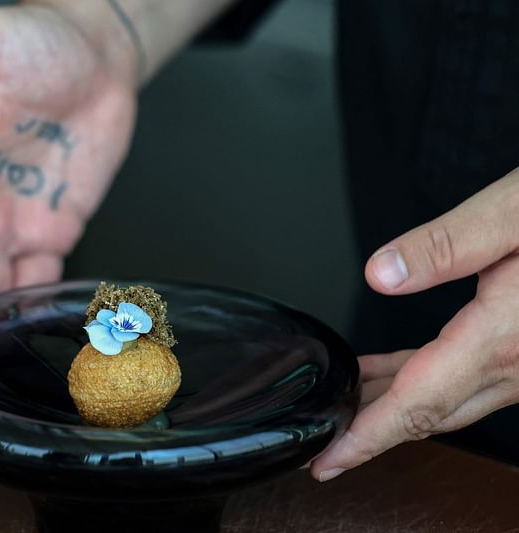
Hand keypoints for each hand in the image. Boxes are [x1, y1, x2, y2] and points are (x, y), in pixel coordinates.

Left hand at [311, 169, 518, 481]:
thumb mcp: (514, 214)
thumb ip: (446, 245)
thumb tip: (381, 274)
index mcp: (503, 338)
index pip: (418, 405)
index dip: (368, 438)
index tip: (329, 460)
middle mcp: (518, 365)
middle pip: (428, 414)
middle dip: (371, 430)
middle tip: (323, 438)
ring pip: (446, 400)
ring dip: (392, 405)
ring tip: (343, 402)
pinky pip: (466, 380)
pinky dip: (419, 381)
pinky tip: (387, 370)